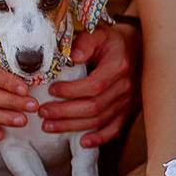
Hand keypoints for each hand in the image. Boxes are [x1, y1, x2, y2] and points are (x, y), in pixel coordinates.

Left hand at [42, 23, 137, 146]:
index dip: (71, 91)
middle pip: (94, 106)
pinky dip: (99, 138)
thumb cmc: (110, 41)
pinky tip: (83, 142)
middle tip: (42, 112)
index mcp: (118, 67)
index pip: (93, 85)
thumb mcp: (98, 33)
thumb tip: (73, 56)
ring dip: (73, 126)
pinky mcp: (126, 111)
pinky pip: (114, 129)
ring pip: (99, 120)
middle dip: (65, 112)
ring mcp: (127, 101)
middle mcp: (125, 87)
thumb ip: (85, 42)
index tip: (51, 90)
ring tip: (49, 126)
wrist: (133, 48)